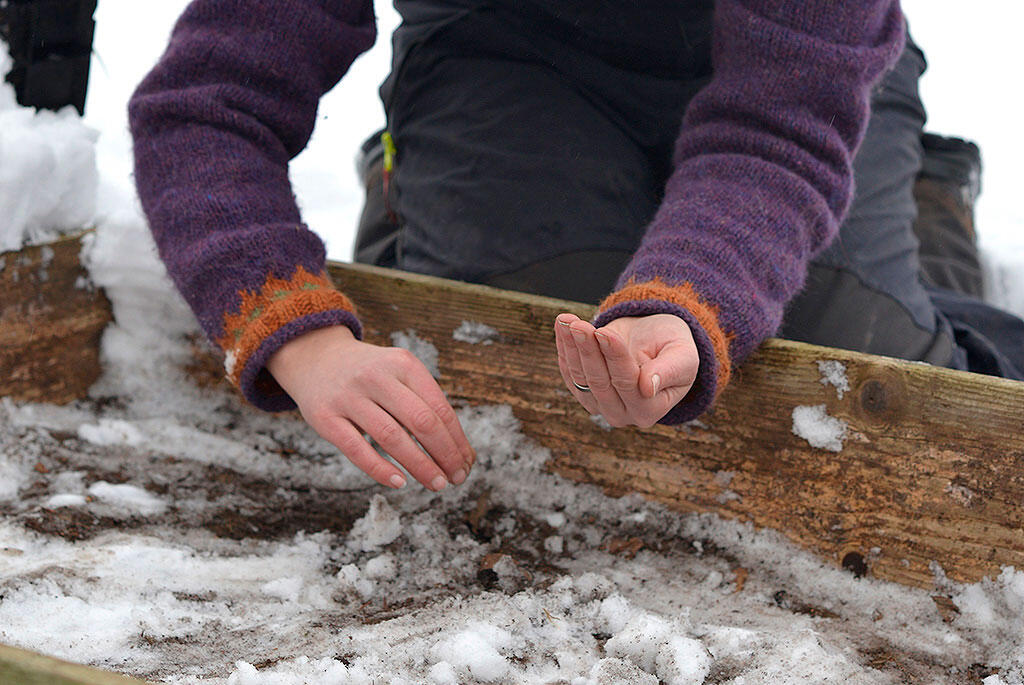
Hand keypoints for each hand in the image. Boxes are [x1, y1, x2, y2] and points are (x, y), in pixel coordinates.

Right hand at [267, 325, 474, 490]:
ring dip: (420, 466)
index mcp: (403, 364)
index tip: (467, 463)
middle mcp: (377, 377)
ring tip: (437, 484)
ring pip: (392, 437)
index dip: (457, 440)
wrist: (316, 357)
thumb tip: (459, 450)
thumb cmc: (370, 374)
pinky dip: (381, 469)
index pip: (439, 408)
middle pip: (421, 421)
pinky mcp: (325, 417)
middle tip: (457, 478)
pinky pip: (357, 449)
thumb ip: (424, 403)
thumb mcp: (399, 373)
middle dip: (445, 454)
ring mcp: (349, 396)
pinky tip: (400, 482)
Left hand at [554, 313, 698, 427]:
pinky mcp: (583, 393)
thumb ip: (668, 371)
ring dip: (571, 347)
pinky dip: (564, 348)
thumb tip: (647, 388)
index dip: (615, 357)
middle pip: (600, 382)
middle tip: (578, 325)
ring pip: (580, 377)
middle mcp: (624, 414)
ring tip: (567, 320)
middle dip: (588, 350)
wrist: (656, 342)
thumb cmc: (673, 347)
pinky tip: (562, 325)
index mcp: (651, 409)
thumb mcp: (682, 355)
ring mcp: (600, 406)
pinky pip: (569, 372)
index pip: (628, 382)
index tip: (604, 332)